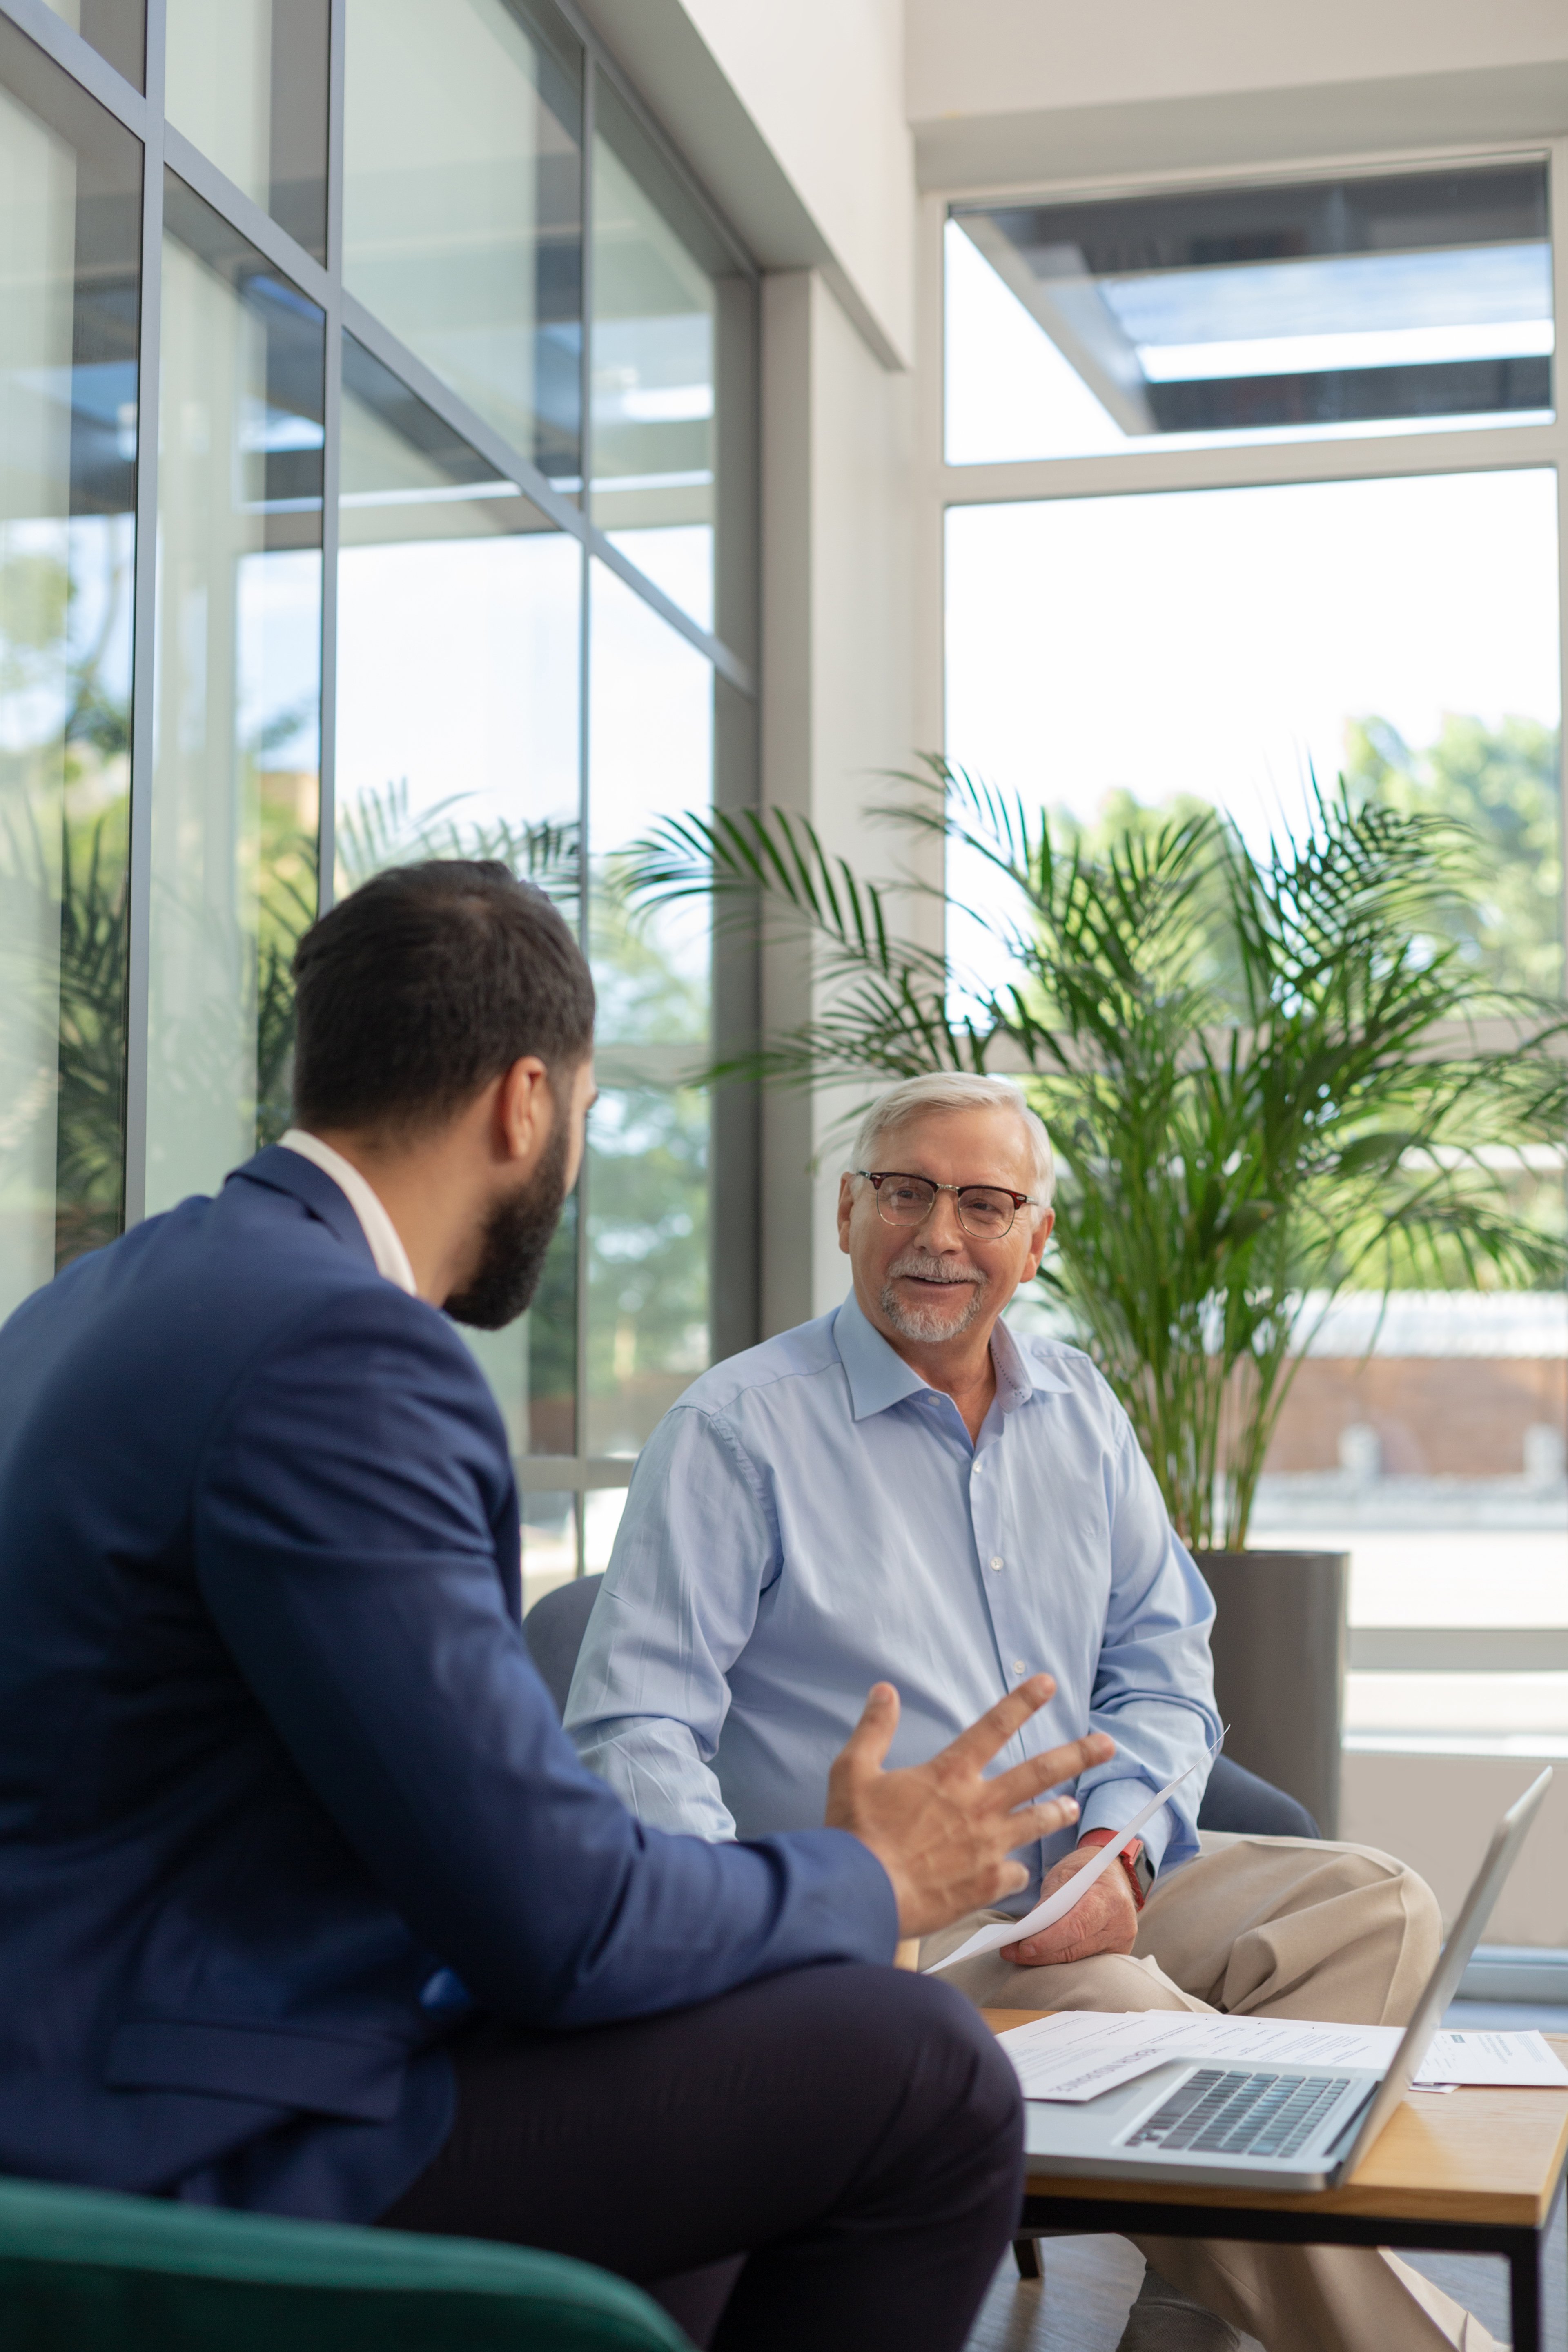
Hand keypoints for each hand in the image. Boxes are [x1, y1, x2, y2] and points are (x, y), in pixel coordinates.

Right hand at [824, 1676, 1114, 1938]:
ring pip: (1038, 1823)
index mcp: (949, 1774)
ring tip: (1073, 1806)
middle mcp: (978, 1806)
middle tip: (1107, 1743)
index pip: (993, 1726)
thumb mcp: (852, 1770)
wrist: (861, 1893)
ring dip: (1058, 1811)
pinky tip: (1018, 1872)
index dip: (1022, 1701)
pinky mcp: (987, 1884)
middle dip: (1077, 1754)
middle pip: (1039, 1773)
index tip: (1048, 1683)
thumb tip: (884, 1691)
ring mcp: (988, 1846)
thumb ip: (873, 1729)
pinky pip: (1017, 1874)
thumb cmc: (855, 1832)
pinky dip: (1018, 1871)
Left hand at [999, 1838, 1138, 1967]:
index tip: (1022, 1946)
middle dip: (1040, 1953)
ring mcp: (1120, 1943)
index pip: (1077, 1926)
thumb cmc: (1086, 1869)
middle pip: (1075, 1948)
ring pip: (1076, 1959)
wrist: (1112, 1872)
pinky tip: (1039, 1955)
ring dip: (1046, 1959)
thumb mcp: (1065, 1873)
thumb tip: (1026, 1930)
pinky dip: (1060, 1958)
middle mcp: (1120, 1925)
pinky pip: (1083, 1961)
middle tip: (1009, 1952)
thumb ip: (1049, 1902)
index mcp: (1110, 1898)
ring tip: (1017, 1954)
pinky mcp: (1115, 1954)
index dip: (1048, 1940)